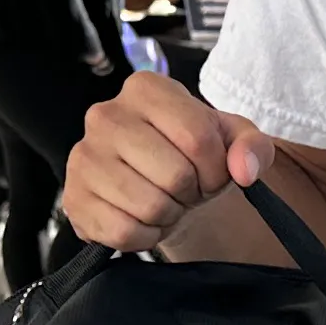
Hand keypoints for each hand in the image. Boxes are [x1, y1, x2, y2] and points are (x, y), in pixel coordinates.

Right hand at [62, 73, 270, 250]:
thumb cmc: (192, 154)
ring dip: (168, 215)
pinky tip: (142, 217)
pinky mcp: (73, 198)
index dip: (216, 168)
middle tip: (184, 188)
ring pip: (150, 207)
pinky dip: (145, 236)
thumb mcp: (232, 140)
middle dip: (191, 192)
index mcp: (146, 88)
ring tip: (164, 199)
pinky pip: (124, 232)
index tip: (210, 171)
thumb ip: (252, 147)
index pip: (198, 137)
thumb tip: (244, 169)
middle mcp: (106, 115)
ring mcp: (84, 157)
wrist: (157, 182)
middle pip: (175, 175)